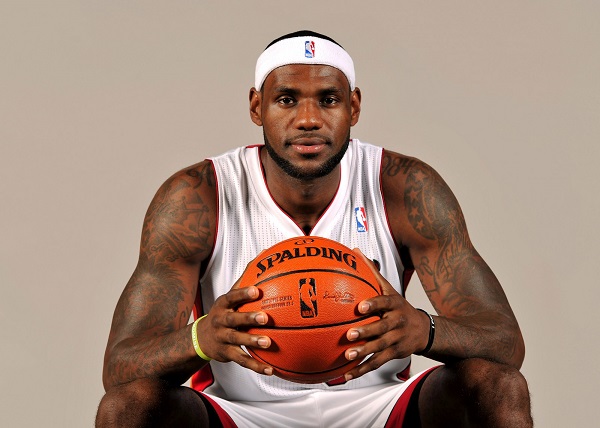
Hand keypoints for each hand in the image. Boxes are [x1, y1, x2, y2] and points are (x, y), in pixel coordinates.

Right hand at [195, 269, 273, 375]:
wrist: (201, 338)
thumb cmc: (223, 313)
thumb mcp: (229, 297)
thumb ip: (245, 279)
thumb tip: (264, 255)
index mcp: (223, 305)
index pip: (232, 297)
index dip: (243, 293)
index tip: (257, 290)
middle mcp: (220, 321)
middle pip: (234, 319)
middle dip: (249, 318)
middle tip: (265, 318)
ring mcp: (223, 338)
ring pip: (237, 340)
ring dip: (252, 342)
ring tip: (268, 343)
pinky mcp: (226, 353)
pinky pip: (242, 360)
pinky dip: (255, 365)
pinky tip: (270, 369)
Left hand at [343, 249, 430, 380]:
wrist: (424, 330)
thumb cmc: (399, 306)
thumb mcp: (390, 288)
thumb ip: (372, 272)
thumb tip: (355, 250)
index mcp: (394, 305)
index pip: (384, 303)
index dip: (373, 305)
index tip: (360, 307)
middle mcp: (396, 323)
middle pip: (382, 328)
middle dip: (367, 332)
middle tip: (350, 335)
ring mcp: (396, 340)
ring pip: (379, 348)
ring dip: (364, 353)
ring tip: (348, 356)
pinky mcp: (393, 354)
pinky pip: (376, 363)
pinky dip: (361, 370)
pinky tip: (346, 375)